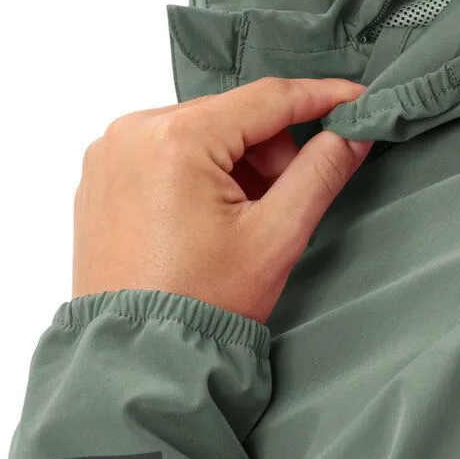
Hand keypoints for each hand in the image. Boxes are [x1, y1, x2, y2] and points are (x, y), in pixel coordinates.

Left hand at [71, 76, 373, 321]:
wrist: (136, 362)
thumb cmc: (200, 305)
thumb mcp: (276, 237)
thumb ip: (321, 172)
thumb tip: (354, 130)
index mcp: (176, 138)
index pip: (267, 97)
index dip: (321, 97)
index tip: (359, 101)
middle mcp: (133, 131)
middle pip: (232, 114)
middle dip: (272, 150)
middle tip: (284, 201)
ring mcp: (110, 152)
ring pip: (201, 131)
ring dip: (236, 162)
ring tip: (241, 221)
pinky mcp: (100, 176)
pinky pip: (165, 150)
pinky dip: (198, 172)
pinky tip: (208, 220)